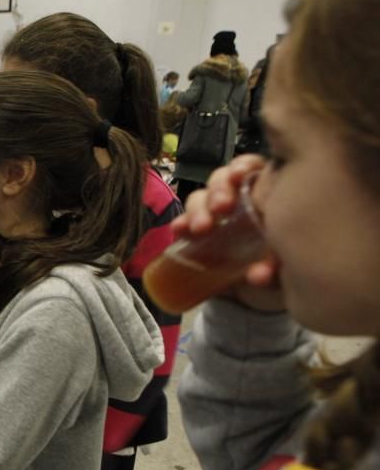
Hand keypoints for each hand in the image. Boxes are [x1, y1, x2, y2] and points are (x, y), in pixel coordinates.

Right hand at [171, 155, 284, 311]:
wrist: (263, 302)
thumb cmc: (285, 271)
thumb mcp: (291, 262)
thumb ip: (279, 260)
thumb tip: (260, 272)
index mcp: (267, 197)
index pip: (252, 168)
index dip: (242, 167)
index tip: (239, 177)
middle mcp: (239, 203)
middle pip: (222, 180)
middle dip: (217, 190)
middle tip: (221, 208)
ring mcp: (217, 221)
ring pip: (200, 199)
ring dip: (198, 209)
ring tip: (200, 228)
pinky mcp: (198, 240)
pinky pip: (184, 225)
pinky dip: (180, 225)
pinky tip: (178, 231)